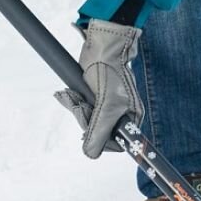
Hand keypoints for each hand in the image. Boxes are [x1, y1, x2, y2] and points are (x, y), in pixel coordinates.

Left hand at [55, 19, 144, 158]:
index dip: (99, 137)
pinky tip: (69, 93)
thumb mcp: (106, 105)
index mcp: (131, 118)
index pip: (114, 143)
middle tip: (80, 103)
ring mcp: (106, 105)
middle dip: (83, 117)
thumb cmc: (110, 72)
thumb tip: (91, 154)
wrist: (102, 46)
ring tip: (72, 95)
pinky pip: (80, 107)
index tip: (89, 125)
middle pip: (96, 130)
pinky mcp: (94, 97)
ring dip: (76, 107)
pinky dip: (73, 101)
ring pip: (86, 119)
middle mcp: (120, 114)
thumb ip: (100, 131)